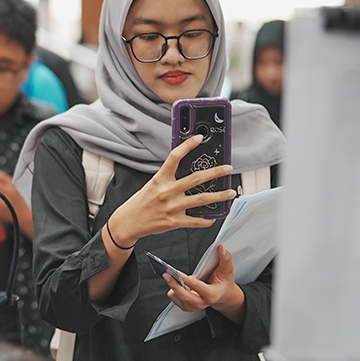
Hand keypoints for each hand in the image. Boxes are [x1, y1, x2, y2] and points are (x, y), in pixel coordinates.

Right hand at [106, 135, 235, 245]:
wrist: (129, 221)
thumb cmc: (141, 202)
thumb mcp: (152, 184)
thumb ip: (169, 177)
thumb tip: (186, 168)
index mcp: (160, 179)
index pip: (174, 157)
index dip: (187, 145)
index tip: (199, 138)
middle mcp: (167, 192)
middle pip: (196, 178)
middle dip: (215, 172)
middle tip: (227, 168)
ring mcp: (172, 207)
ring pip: (201, 199)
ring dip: (219, 196)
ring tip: (230, 192)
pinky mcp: (174, 221)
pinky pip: (195, 221)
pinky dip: (207, 220)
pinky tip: (214, 216)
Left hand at [164, 245, 244, 321]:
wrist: (223, 294)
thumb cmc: (224, 281)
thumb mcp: (227, 269)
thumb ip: (225, 258)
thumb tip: (221, 248)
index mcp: (212, 294)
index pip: (198, 287)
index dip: (187, 280)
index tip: (177, 273)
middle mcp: (202, 303)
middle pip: (185, 296)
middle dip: (174, 285)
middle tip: (167, 274)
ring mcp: (193, 306)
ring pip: (177, 297)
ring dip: (173, 286)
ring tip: (170, 275)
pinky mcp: (187, 306)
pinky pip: (174, 298)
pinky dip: (173, 289)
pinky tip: (176, 282)